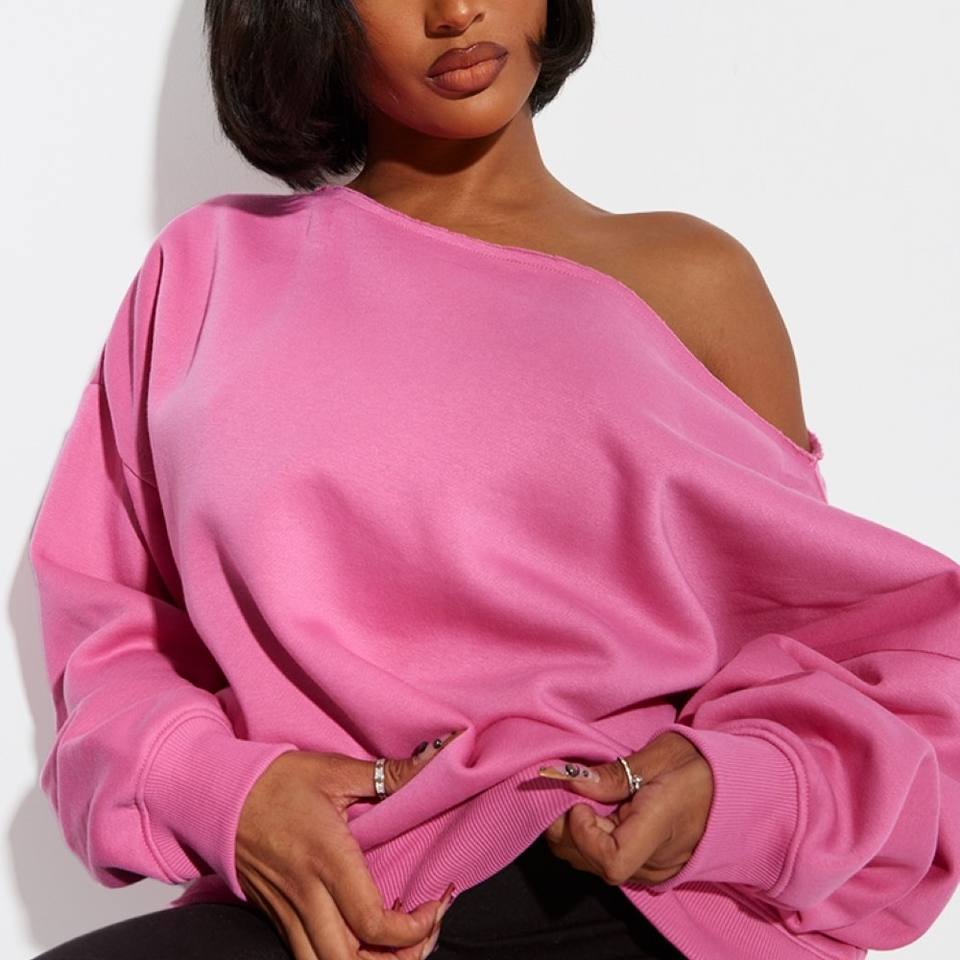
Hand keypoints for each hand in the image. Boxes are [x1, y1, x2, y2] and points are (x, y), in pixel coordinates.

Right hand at [236, 731, 463, 959]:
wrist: (217, 792)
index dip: (413, 930)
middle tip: (423, 934)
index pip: (373, 924)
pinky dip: (338, 958)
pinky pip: (305, 955)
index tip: (434, 906)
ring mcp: (285, 910)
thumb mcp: (334, 770)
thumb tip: (433, 758)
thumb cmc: (276, 780)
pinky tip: (359, 937)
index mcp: (327, 860)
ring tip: (395, 945)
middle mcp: (306, 895)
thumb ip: (388, 774)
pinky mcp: (274, 914)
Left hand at [538, 731, 712, 886]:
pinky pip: (606, 863)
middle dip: (566, 829)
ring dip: (574, 835)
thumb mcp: (659, 755)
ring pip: (594, 867)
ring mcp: (653, 870)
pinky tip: (592, 813)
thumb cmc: (700, 765)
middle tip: (564, 792)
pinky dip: (588, 841)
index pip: (611, 861)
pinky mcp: (648, 870)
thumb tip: (570, 781)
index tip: (580, 800)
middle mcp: (656, 861)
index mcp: (661, 828)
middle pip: (593, 864)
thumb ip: (613, 774)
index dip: (584, 834)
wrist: (737, 789)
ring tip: (578, 799)